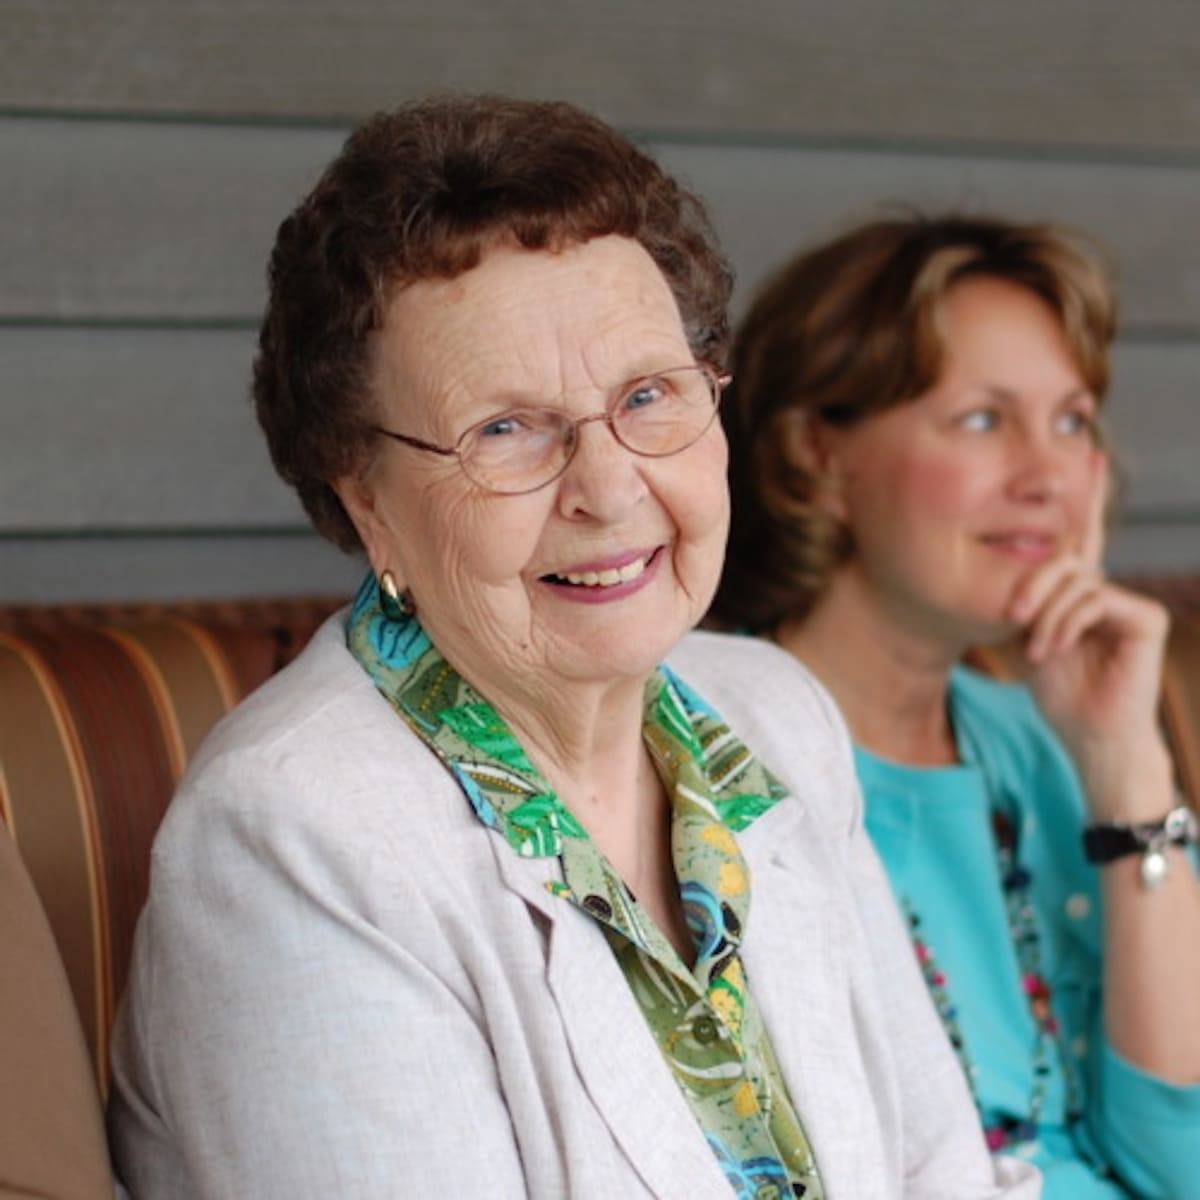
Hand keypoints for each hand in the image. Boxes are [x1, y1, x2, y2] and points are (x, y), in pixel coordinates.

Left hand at [1005, 453, 1172, 817]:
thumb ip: (1025, 599)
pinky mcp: (1144, 617)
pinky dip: (1066, 623)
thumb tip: (1009, 576)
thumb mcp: (1028, 637)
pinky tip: (1054, 648)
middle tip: (1012, 616)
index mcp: (1079, 591)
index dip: (1086, 497)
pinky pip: (1094, 599)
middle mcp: (1106, 589)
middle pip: (1062, 558)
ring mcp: (1128, 602)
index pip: (1078, 537)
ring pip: (1074, 580)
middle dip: (1031, 584)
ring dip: (1045, 616)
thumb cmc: (1057, 691)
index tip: (1093, 452)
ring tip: (1034, 649)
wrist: (1088, 734)